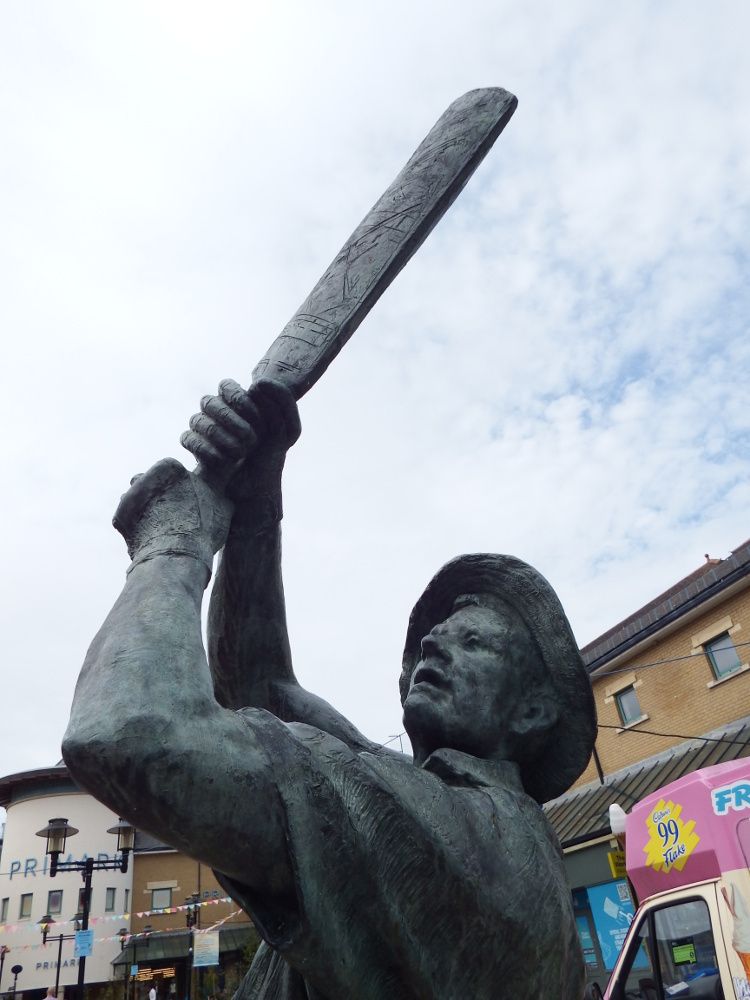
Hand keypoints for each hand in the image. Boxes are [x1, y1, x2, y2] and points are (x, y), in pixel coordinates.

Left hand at [113, 458, 232, 572]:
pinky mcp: (119, 517)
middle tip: (174, 517)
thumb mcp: (223, 507)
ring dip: (144, 509)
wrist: (177, 556)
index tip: (186, 502)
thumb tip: (226, 495)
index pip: (171, 470)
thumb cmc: (203, 530)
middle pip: (151, 481)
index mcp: (172, 468)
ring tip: (160, 529)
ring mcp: (130, 497)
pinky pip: (127, 520)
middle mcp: (147, 476)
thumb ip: (220, 495)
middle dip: (158, 495)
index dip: (179, 487)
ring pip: (135, 498)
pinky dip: (135, 528)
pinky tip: (149, 539)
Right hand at [180, 379, 300, 501]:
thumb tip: (257, 383)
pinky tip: (225, 461)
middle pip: (208, 401)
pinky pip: (187, 438)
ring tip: (240, 453)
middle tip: (251, 440)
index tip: (258, 418)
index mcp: (238, 403)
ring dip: (221, 436)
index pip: (226, 385)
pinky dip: (208, 450)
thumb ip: (283, 400)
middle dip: (232, 420)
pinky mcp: (194, 448)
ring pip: (196, 419)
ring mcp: (203, 429)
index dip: (240, 400)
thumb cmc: (272, 455)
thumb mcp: (289, 428)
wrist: (258, 489)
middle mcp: (217, 413)